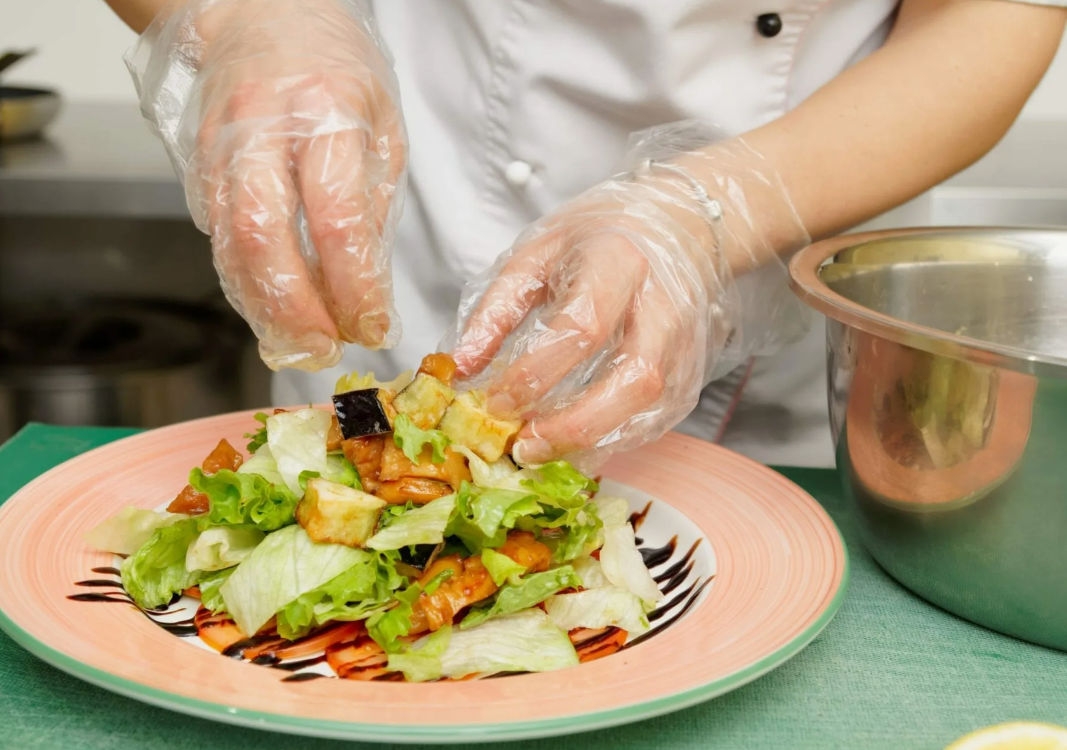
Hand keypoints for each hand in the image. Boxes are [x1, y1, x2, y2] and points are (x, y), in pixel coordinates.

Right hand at [128, 0, 405, 369]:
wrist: (260, 15)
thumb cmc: (333, 68)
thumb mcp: (381, 124)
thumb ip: (373, 202)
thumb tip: (367, 285)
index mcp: (325, 113)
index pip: (336, 218)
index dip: (353, 285)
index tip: (372, 325)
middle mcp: (263, 130)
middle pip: (264, 237)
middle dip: (295, 309)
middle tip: (323, 349)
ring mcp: (220, 148)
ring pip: (229, 244)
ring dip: (263, 308)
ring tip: (299, 344)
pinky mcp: (197, 166)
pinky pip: (217, 237)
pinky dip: (244, 283)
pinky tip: (271, 308)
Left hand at [450, 123, 808, 468]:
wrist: (681, 225)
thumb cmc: (602, 235)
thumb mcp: (538, 251)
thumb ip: (497, 308)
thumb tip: (461, 366)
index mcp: (617, 261)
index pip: (582, 327)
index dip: (535, 373)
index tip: (493, 401)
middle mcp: (663, 306)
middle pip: (632, 380)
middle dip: (572, 425)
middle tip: (521, 447)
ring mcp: (686, 344)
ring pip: (649, 411)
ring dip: (590, 443)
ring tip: (538, 453)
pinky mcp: (692, 374)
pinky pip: (654, 422)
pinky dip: (611, 442)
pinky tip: (572, 447)